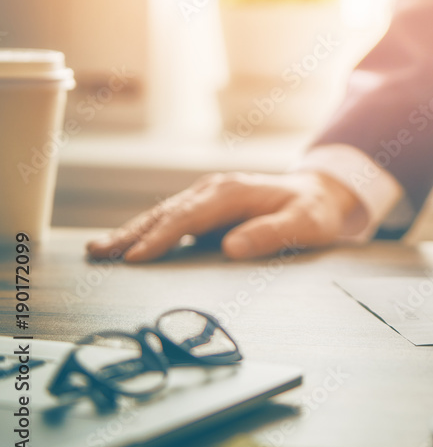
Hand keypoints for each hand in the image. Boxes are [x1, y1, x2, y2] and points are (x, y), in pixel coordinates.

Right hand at [86, 171, 359, 262]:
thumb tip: (231, 248)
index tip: (136, 257)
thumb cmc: (312, 212)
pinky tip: (125, 246)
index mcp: (233, 192)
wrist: (319, 193)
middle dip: (132, 234)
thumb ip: (271, 234)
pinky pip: (171, 219)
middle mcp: (215, 190)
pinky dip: (146, 231)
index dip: (161, 238)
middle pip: (167, 213)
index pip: (189, 217)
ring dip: (131, 232)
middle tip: (99, 254)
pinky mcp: (206, 207)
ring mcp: (208, 196)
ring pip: (163, 214)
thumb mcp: (304, 225)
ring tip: (99, 251)